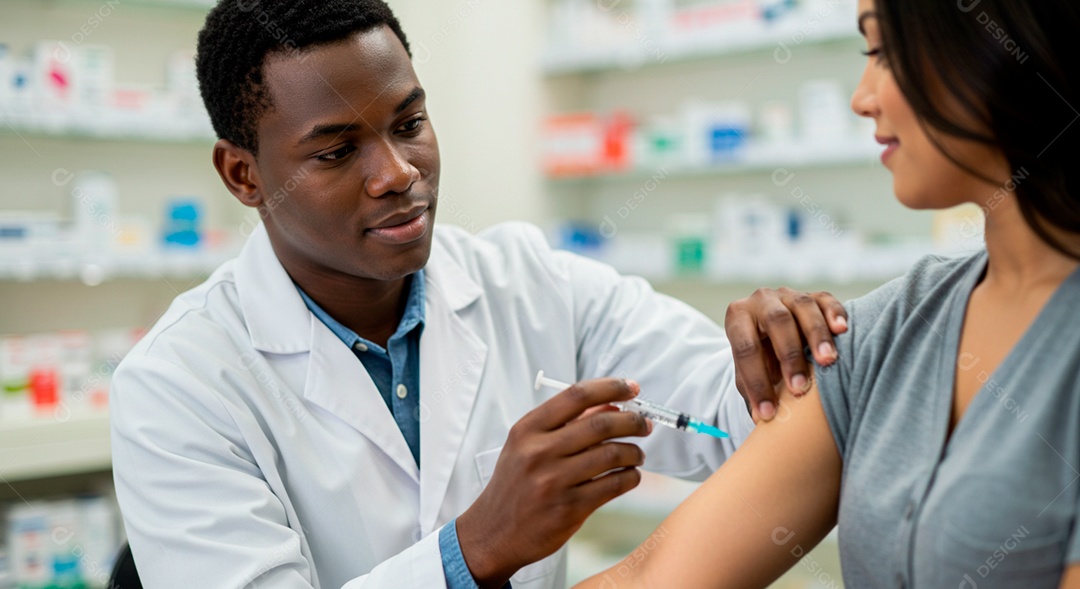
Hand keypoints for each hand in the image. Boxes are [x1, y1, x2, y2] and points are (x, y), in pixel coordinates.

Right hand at [456, 378, 651, 587]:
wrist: (494, 532)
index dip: (610, 387)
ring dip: (634, 451)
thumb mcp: (527, 446)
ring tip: (637, 454)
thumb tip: (611, 405)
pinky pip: (613, 485)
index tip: (631, 387)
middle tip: (644, 424)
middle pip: (600, 424)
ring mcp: (554, 481)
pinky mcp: (569, 509)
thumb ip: (566, 423)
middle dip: (632, 420)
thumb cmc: (515, 484)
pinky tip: (630, 475)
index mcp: (527, 430)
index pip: (576, 396)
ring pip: (612, 454)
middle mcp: (539, 452)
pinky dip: (631, 477)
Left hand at [725, 288, 847, 422]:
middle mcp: (761, 300)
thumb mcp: (748, 372)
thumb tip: (760, 422)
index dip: (756, 381)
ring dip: (816, 335)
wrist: (772, 332)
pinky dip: (835, 314)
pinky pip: (826, 300)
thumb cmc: (759, 359)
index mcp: (738, 317)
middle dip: (789, 355)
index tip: (769, 412)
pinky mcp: (815, 296)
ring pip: (803, 307)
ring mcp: (789, 295)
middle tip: (800, 387)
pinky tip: (842, 331)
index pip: (745, 348)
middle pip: (776, 321)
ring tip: (827, 361)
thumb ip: (752, 390)